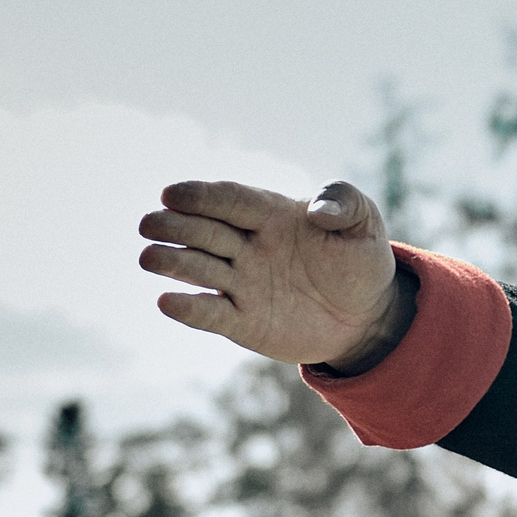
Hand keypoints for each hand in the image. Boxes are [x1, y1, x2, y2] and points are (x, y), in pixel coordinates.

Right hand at [138, 179, 415, 369]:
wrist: (367, 315)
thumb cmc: (360, 260)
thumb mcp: (365, 223)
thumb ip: (345, 205)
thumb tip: (318, 213)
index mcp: (270, 214)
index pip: (229, 200)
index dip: (200, 197)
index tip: (172, 194)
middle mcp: (247, 246)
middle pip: (204, 231)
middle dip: (175, 226)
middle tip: (150, 223)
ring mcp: (242, 284)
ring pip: (200, 269)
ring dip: (173, 263)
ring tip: (149, 258)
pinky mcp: (243, 322)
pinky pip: (211, 314)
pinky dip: (189, 310)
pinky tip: (167, 302)